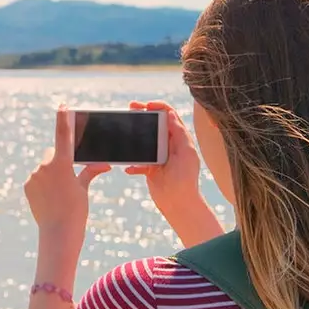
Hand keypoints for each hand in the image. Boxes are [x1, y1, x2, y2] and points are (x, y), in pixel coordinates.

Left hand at [25, 108, 110, 242]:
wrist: (58, 232)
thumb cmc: (76, 210)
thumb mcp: (84, 188)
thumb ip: (90, 171)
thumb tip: (104, 164)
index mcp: (61, 164)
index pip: (63, 136)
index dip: (63, 119)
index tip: (62, 105)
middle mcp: (44, 166)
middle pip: (54, 153)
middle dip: (61, 159)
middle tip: (68, 177)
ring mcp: (33, 176)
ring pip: (44, 166)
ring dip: (52, 172)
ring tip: (60, 192)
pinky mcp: (27, 185)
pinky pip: (37, 177)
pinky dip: (43, 182)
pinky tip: (51, 196)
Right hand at [125, 100, 223, 247]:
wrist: (179, 203)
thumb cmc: (186, 179)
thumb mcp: (186, 153)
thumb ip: (178, 134)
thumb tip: (170, 114)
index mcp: (180, 139)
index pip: (170, 116)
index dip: (159, 106)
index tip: (145, 105)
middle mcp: (169, 145)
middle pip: (154, 124)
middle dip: (142, 115)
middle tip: (130, 108)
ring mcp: (159, 157)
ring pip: (144, 141)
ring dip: (134, 136)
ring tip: (123, 132)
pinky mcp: (150, 169)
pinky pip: (137, 162)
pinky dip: (131, 163)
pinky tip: (128, 168)